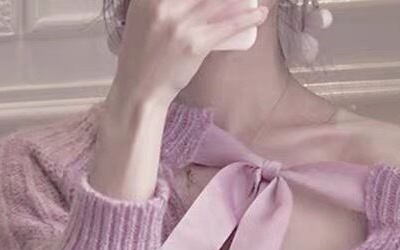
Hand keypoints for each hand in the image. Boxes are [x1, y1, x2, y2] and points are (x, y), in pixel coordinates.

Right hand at [112, 0, 269, 106]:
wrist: (139, 90)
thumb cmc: (143, 56)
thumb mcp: (142, 16)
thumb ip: (156, 0)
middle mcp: (163, 5)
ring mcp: (180, 25)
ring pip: (219, 1)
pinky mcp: (193, 45)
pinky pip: (227, 27)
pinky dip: (247, 19)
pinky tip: (260, 13)